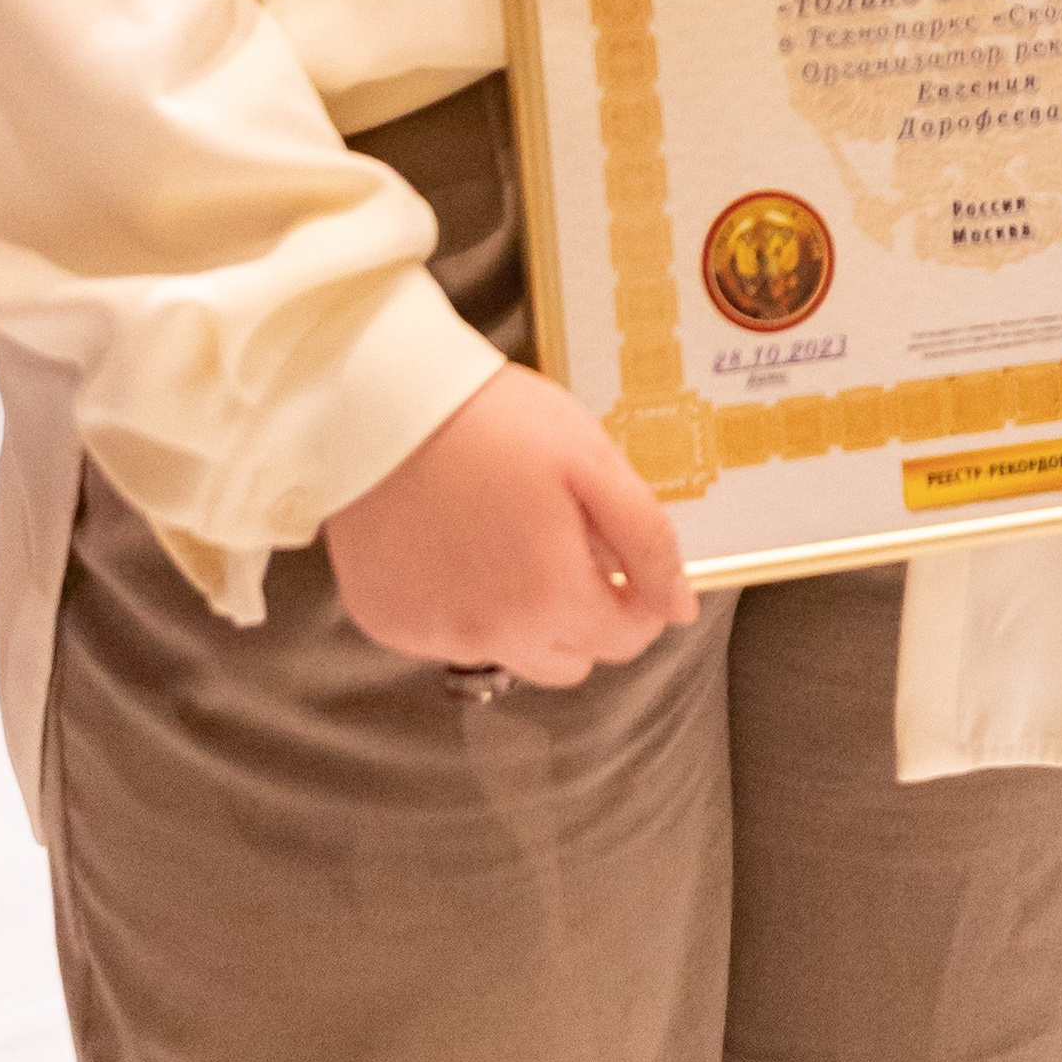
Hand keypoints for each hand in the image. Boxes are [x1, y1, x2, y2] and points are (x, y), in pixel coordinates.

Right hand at [324, 361, 697, 686]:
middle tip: (566, 541)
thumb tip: (681, 607)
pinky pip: (448, 636)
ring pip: (510, 655)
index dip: (639, 598)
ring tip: (509, 540)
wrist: (379, 401)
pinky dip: (463, 606)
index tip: (624, 556)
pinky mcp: (389, 623)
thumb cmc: (492, 421)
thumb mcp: (592, 462)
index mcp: (552, 599)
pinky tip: (456, 544)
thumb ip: (647, 540)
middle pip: (571, 660)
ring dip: (525, 617)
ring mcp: (434, 637)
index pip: (626, 640)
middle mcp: (493, 638)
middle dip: (586, 613)